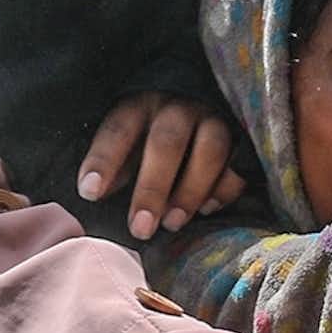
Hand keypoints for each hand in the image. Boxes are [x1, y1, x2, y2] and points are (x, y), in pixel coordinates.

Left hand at [78, 95, 245, 238]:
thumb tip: (93, 192)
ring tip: (172, 224)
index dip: (104, 161)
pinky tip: (207, 210)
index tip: (89, 193)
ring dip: (190, 192)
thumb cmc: (153, 133)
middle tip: (140, 228)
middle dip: (152, 188)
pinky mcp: (241, 136)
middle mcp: (178, 107)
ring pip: (209, 150)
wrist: (203, 105)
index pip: (118, 130)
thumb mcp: (129, 141)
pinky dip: (224, 189)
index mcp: (140, 106)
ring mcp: (214, 118)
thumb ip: (115, 165)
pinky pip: (238, 163)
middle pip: (166, 143)